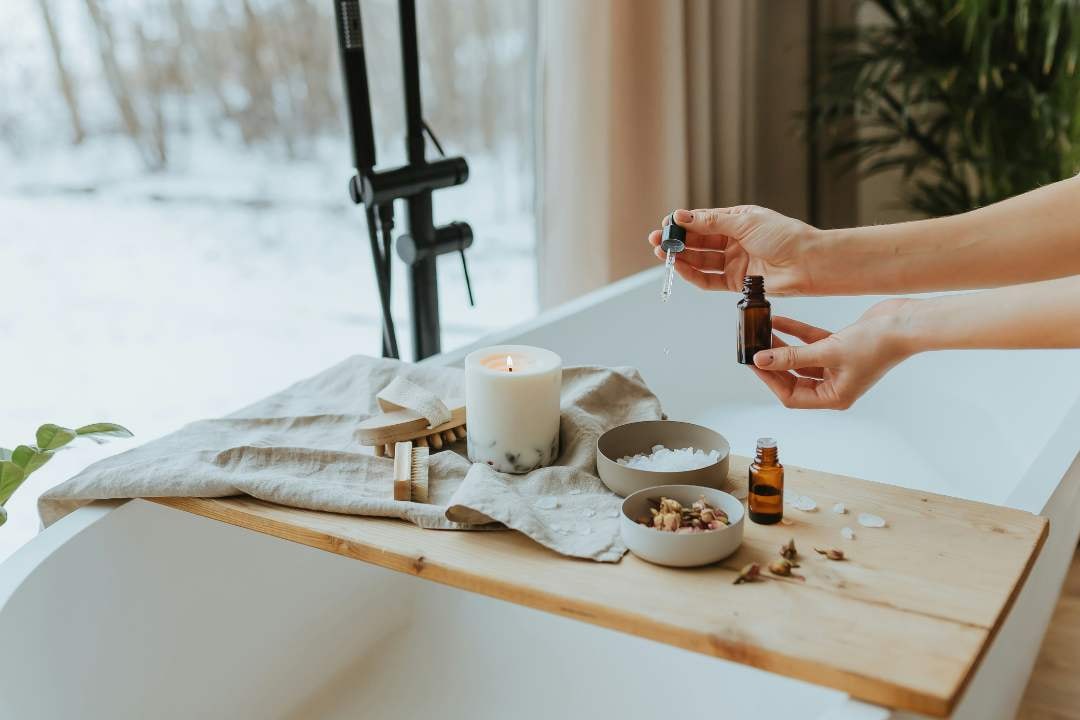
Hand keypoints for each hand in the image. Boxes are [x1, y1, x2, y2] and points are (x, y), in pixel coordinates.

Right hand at [647, 206, 819, 295]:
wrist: (807, 263)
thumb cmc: (785, 236)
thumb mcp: (744, 222)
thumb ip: (711, 223)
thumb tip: (683, 216)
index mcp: (737, 221)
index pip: (703, 221)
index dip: (684, 222)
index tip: (667, 223)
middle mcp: (734, 241)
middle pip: (699, 241)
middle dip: (677, 241)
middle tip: (658, 240)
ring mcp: (735, 262)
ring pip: (701, 260)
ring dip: (681, 257)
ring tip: (663, 253)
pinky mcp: (736, 283)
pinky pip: (709, 279)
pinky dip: (692, 274)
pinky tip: (680, 267)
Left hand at [750, 299, 916, 409]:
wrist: (905, 323)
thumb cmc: (876, 345)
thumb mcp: (828, 352)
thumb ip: (791, 356)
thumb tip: (761, 360)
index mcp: (834, 397)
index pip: (791, 396)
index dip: (770, 380)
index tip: (754, 363)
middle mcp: (835, 386)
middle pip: (793, 378)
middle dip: (773, 363)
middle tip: (753, 348)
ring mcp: (837, 366)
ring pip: (800, 359)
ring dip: (781, 346)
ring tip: (761, 332)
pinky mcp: (840, 347)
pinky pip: (811, 342)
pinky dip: (795, 333)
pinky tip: (779, 321)